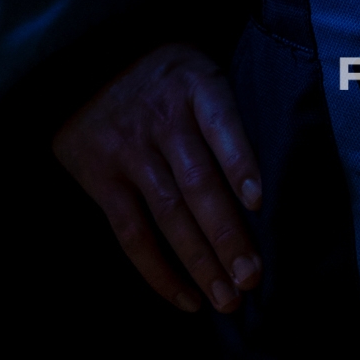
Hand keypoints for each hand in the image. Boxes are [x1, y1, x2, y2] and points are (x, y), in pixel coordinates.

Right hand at [53, 44, 262, 314]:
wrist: (86, 60)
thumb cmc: (164, 75)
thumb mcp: (199, 68)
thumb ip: (229, 111)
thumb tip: (273, 178)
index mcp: (195, 86)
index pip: (221, 125)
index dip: (240, 163)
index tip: (259, 202)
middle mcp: (161, 119)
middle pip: (198, 183)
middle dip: (227, 235)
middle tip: (253, 278)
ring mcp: (128, 151)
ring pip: (169, 214)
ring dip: (200, 262)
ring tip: (228, 299)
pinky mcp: (100, 178)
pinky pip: (131, 233)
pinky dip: (158, 271)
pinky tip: (186, 298)